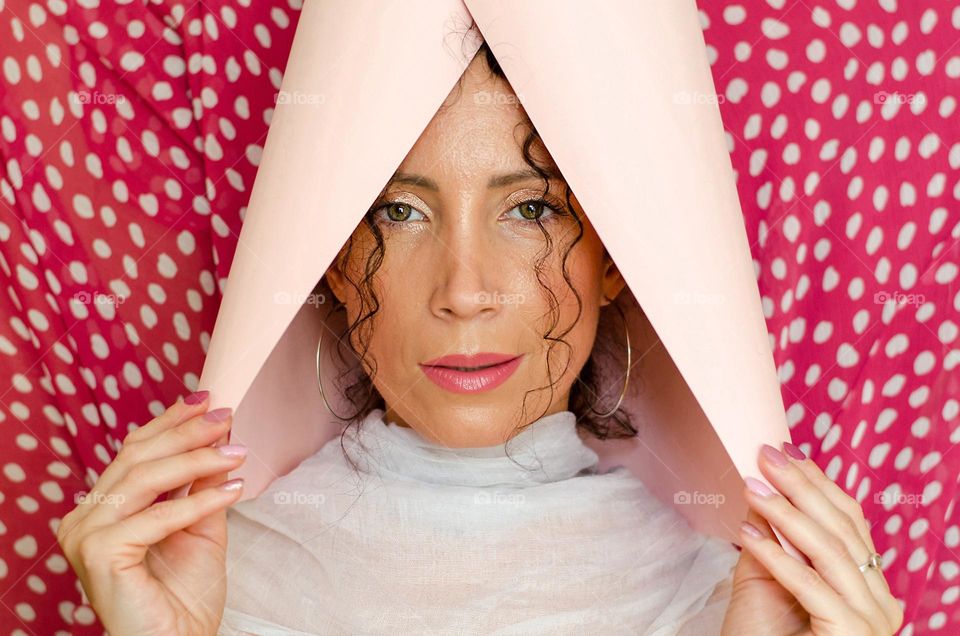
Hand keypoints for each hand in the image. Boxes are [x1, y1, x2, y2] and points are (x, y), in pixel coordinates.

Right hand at [56, 392, 245, 634]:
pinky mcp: (99, 553)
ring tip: (237, 452)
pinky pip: (158, 516)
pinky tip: (233, 490)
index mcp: (103, 506)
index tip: (207, 398)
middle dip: (187, 433)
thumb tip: (217, 433)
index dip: (170, 421)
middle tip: (227, 416)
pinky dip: (199, 500)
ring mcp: (86, 534)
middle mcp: (86, 517)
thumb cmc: (184, 594)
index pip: (134, 450)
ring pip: (146, 478)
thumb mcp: (199, 524)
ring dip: (197, 460)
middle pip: (138, 457)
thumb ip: (200, 482)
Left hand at [721, 442, 903, 634]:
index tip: (788, 450)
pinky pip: (813, 586)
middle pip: (844, 530)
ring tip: (753, 486)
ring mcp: (871, 621)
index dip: (819, 484)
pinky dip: (778, 557)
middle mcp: (879, 602)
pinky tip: (748, 533)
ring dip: (787, 514)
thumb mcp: (764, 581)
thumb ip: (769, 541)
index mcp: (867, 587)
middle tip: (767, 455)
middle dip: (803, 488)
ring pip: (830, 552)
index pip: (850, 523)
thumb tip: (761, 489)